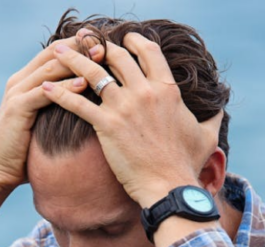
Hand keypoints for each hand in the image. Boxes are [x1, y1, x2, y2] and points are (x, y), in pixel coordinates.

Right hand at [0, 37, 98, 241]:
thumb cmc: (24, 151)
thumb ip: (59, 107)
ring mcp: (17, 92)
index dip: (79, 45)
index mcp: (27, 80)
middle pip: (54, 53)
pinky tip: (84, 84)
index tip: (104, 44)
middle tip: (106, 44)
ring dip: (77, 62)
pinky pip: (44, 92)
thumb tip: (88, 105)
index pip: (56, 52)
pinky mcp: (16, 108)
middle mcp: (20, 81)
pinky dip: (65, 87)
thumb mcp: (44, 123)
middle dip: (80, 47)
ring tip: (100, 57)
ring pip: (50, 68)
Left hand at [42, 33, 222, 206]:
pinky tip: (44, 88)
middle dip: (98, 45)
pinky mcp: (106, 125)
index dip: (132, 41)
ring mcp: (124, 107)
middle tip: (83, 41)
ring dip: (72, 59)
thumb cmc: (186, 165)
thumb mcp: (206, 136)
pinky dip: (58, 93)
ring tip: (56, 52)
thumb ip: (212, 118)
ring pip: (92, 73)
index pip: (148, 52)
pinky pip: (77, 103)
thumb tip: (220, 108)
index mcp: (167, 90)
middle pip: (117, 56)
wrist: (169, 187)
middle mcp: (145, 92)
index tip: (121, 40)